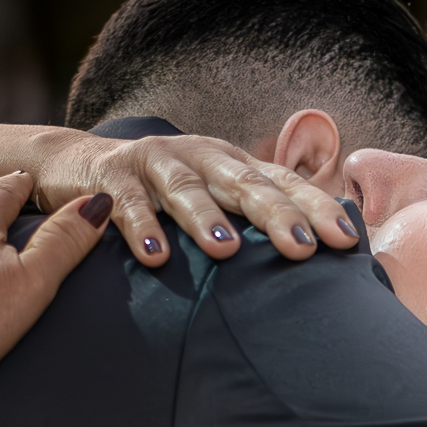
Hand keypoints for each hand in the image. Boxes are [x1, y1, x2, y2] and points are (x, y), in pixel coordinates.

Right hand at [30, 132, 359, 266]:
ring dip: (207, 217)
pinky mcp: (112, 177)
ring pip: (188, 188)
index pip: (283, 183)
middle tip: (302, 248)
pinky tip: (155, 258)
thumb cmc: (160, 198)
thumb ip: (248, 225)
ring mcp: (156, 162)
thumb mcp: (210, 202)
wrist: (79, 166)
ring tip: (227, 250)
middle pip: (246, 183)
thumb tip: (307, 270)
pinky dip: (141, 228)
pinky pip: (128, 204)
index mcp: (233, 165)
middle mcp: (202, 156)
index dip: (316, 208)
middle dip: (276, 214)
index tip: (346, 241)